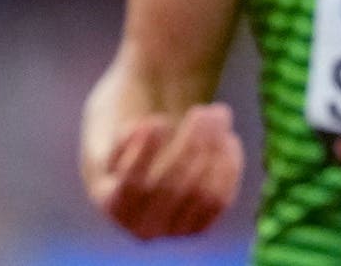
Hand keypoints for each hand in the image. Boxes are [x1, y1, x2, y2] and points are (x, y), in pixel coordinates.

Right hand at [89, 103, 244, 239]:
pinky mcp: (200, 226)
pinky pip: (221, 200)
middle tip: (201, 111)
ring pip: (201, 194)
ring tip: (217, 114)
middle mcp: (140, 226)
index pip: (131, 184)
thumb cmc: (130, 135)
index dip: (146, 153)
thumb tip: (142, 129)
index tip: (157, 120)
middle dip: (191, 143)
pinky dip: (229, 167)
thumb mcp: (112, 123)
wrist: (147, 165)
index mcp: (111, 202)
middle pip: (171, 187)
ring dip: (214, 151)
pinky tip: (228, 138)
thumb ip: (124, 128)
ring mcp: (172, 230)